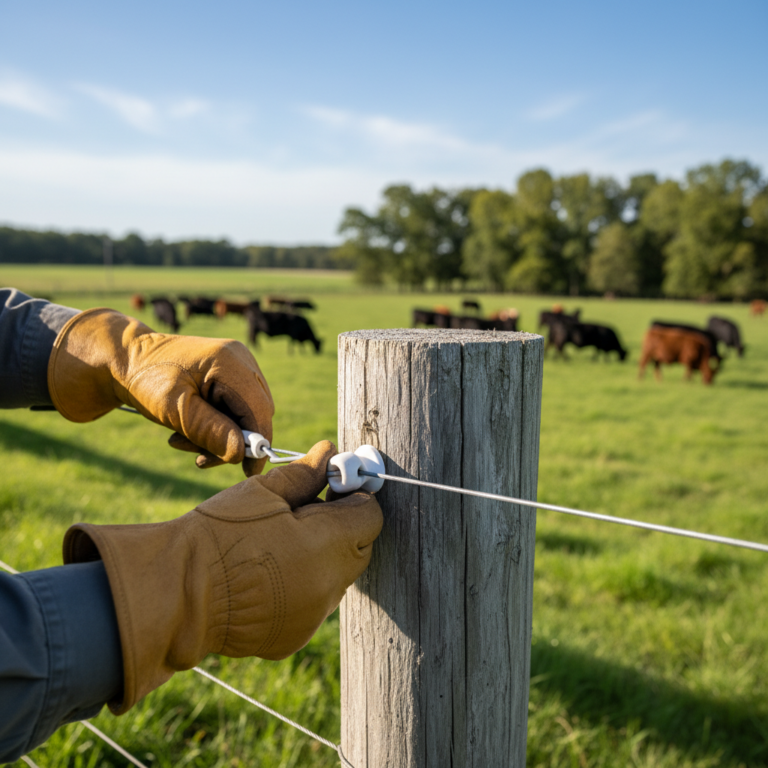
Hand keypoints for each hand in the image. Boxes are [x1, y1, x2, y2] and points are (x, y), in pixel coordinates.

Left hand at [47, 308, 273, 474]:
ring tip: (181, 441)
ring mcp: (238, 366)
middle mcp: (241, 360)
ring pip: (244, 414)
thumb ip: (209, 430)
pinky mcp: (230, 375)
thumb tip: (241, 454)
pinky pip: (234, 408)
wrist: (126, 360)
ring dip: (218, 436)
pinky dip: (215, 426)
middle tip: (198, 456)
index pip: (259, 408)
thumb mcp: (175, 409)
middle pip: (255, 412)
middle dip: (231, 440)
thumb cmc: (146, 380)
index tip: (249, 472)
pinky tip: (188, 430)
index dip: (258, 442)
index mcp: (229, 362)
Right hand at [62, 441, 382, 713]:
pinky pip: (312, 606)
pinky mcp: (292, 637)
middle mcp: (330, 585)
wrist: (177, 594)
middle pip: (359, 549)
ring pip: (336, 579)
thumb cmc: (220, 535)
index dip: (356, 498)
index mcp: (329, 544)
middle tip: (306, 512)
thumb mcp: (263, 494)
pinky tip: (267, 576)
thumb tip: (328, 452)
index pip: (370, 516)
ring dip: (323, 560)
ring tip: (280, 545)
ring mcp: (312, 616)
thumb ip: (304, 474)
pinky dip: (301, 589)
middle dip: (343, 528)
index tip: (333, 488)